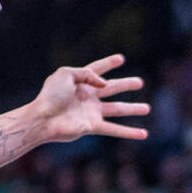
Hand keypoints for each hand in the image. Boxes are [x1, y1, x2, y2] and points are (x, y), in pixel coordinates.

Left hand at [31, 54, 148, 141]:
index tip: (121, 58)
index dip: (108, 63)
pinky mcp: (92, 126)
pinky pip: (114, 129)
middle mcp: (87, 96)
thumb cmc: (51, 95)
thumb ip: (86, 73)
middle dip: (125, 84)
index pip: (96, 69)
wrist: (44, 118)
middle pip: (111, 88)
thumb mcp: (65, 74)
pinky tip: (144, 134)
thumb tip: (104, 83)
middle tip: (140, 82)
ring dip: (132, 109)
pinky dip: (129, 132)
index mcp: (78, 81)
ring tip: (147, 108)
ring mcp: (91, 111)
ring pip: (117, 109)